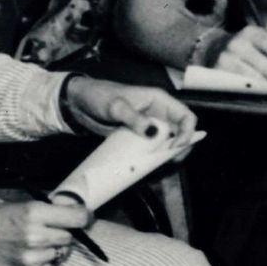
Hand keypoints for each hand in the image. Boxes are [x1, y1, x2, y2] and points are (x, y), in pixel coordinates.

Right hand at [0, 198, 92, 265]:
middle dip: (65, 231)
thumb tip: (77, 214)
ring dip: (55, 247)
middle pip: (70, 236)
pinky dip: (45, 259)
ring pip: (61, 252)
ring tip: (36, 241)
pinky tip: (30, 252)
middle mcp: (35, 234)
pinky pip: (50, 265)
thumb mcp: (21, 205)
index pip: (78, 218)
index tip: (86, 217)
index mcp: (35, 212)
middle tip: (51, 228)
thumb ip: (49, 210)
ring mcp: (31, 255)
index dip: (86, 217)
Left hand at [62, 76, 199, 161]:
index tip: (175, 147)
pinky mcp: (138, 138)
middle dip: (180, 148)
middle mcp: (158, 114)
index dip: (187, 132)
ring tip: (159, 168)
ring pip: (168, 143)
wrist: (79, 103)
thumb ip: (133, 118)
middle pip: (181, 133)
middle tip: (170, 162)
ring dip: (167, 157)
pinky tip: (148, 168)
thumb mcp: (115, 106)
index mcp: (159, 101)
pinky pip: (152, 150)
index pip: (185, 116)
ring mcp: (149, 127)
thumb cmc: (98, 96)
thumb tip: (153, 133)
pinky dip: (153, 160)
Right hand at [212, 25, 266, 86]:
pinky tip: (260, 94)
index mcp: (252, 33)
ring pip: (254, 79)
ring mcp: (226, 59)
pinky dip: (253, 91)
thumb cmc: (244, 48)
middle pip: (266, 66)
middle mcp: (238, 44)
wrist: (211, 49)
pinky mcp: (218, 74)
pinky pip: (241, 86)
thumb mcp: (260, 42)